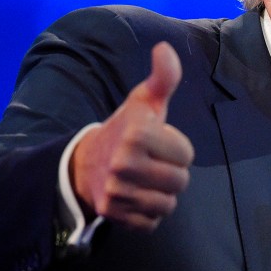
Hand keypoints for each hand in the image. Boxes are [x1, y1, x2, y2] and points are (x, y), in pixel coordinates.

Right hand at [71, 41, 193, 230]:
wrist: (84, 163)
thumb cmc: (125, 130)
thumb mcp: (144, 102)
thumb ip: (162, 78)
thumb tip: (165, 48)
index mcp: (137, 134)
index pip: (186, 155)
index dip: (177, 149)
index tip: (158, 143)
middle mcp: (124, 164)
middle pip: (180, 182)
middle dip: (172, 173)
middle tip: (152, 163)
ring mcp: (117, 192)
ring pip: (168, 204)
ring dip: (162, 194)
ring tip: (145, 180)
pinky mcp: (113, 214)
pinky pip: (151, 223)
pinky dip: (148, 214)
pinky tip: (136, 197)